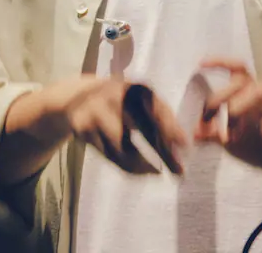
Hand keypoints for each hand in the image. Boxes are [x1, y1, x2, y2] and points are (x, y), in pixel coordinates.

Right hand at [44, 76, 187, 175]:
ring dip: (143, 165)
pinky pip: (108, 155)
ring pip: (123, 148)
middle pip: (142, 129)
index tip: (186, 146)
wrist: (75, 97)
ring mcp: (96, 111)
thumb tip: (186, 143)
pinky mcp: (82, 127)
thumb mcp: (139, 100)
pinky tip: (140, 169)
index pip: (157, 109)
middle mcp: (115, 95)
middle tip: (180, 173)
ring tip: (157, 172)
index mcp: (134, 87)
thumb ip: (161, 116)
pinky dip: (126, 167)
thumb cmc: (119, 103)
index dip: (171, 128)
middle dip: (163, 153)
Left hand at [197, 59, 261, 187]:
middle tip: (210, 113)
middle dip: (222, 94)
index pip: (236, 71)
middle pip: (242, 80)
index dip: (220, 63)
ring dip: (242, 104)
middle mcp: (261, 98)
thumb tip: (193, 132)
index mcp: (246, 97)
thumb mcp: (232, 144)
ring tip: (232, 124)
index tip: (201, 64)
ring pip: (260, 91)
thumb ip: (214, 136)